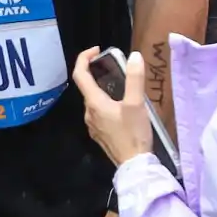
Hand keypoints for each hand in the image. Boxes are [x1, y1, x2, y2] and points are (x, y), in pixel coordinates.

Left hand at [72, 46, 153, 166]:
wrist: (134, 166)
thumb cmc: (133, 134)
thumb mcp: (137, 104)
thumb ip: (135, 78)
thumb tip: (133, 56)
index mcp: (94, 103)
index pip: (80, 74)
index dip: (84, 58)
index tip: (97, 50)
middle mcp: (88, 113)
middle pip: (87, 87)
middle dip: (97, 73)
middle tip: (115, 66)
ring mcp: (93, 125)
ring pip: (94, 101)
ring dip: (103, 89)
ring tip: (122, 85)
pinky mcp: (100, 134)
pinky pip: (99, 113)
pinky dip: (106, 103)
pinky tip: (122, 107)